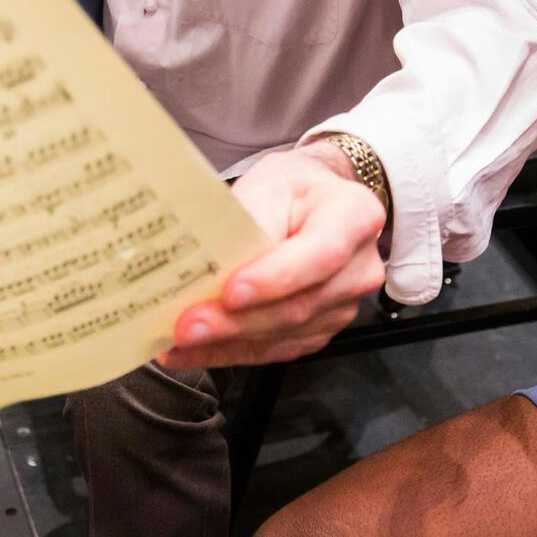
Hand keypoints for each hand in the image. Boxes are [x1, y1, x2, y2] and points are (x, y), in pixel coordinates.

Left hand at [159, 143, 386, 368]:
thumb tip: (203, 267)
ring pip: (285, 335)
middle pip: (299, 305)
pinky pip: (275, 349)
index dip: (276, 279)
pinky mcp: (321, 329)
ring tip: (178, 339)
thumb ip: (246, 225)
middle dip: (237, 321)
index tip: (229, 292)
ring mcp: (344, 304)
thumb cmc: (291, 189)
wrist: (313, 200)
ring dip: (226, 342)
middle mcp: (359, 267)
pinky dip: (230, 352)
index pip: (321, 255)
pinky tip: (193, 350)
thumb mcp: (268, 184)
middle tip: (187, 325)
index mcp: (354, 216)